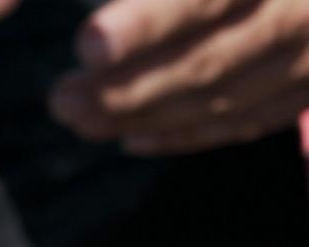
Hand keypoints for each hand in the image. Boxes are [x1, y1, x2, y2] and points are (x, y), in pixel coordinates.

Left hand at [49, 0, 308, 153]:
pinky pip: (254, 116)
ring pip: (227, 95)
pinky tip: (131, 134)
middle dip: (128, 86)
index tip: (90, 42)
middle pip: (214, 58)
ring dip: (143, 113)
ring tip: (73, 114)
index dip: (151, 21)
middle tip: (61, 98)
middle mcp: (306, 6)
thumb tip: (99, 31)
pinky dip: (190, 131)